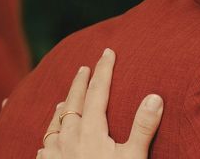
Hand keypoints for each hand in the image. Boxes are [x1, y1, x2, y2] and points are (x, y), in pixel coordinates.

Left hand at [37, 48, 163, 158]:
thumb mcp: (133, 158)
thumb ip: (143, 127)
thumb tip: (155, 96)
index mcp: (90, 131)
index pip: (97, 92)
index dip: (103, 70)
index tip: (108, 51)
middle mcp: (68, 139)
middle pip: (72, 102)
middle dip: (80, 82)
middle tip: (85, 67)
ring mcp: (55, 157)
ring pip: (54, 124)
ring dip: (62, 107)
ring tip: (65, 100)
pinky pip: (44, 148)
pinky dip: (49, 136)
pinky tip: (49, 141)